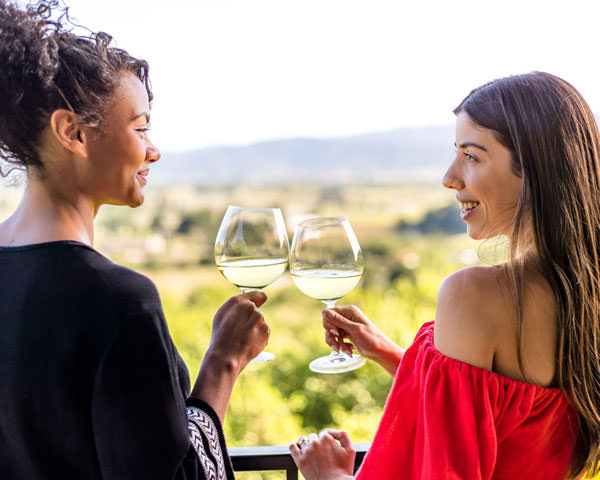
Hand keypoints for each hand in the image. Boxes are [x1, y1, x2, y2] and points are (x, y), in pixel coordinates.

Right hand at [191, 292, 268, 421]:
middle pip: (257, 310)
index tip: (260, 301)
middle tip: (240, 329)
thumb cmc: (221, 336)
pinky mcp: (266, 330)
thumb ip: (236, 305)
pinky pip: (264, 332)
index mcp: (238, 301)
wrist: (226, 356)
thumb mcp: (222, 315)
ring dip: (255, 328)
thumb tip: (248, 302)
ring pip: (260, 322)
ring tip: (243, 338)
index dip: (258, 299)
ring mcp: (259, 319)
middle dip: (251, 318)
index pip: (258, 295)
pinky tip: (249, 342)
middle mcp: (251, 307)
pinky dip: (259, 337)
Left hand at [289, 430, 354, 479]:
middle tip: (321, 455)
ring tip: (312, 455)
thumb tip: (329, 431)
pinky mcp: (300, 461)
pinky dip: (294, 445)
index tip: (328, 450)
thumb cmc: (344, 469)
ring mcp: (306, 451)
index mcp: (326, 438)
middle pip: (313, 437)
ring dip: (307, 445)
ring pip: (303, 441)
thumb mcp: (350, 449)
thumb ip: (342, 434)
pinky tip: (297, 448)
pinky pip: (292, 447)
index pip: (323, 434)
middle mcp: (315, 442)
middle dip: (317, 444)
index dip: (326, 442)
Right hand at [323, 306, 403, 375]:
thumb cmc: (372, 339)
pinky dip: (341, 346)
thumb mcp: (355, 330)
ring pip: (331, 333)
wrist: (381, 352)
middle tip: (337, 346)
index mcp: (349, 311)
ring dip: (336, 343)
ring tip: (344, 351)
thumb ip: (339, 321)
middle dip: (331, 336)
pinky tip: (349, 351)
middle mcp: (347, 316)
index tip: (335, 333)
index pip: (329, 312)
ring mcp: (346, 325)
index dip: (328, 323)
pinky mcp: (347, 334)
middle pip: (328, 323)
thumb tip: (325, 311)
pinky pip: (337, 339)